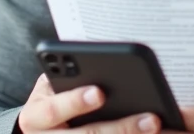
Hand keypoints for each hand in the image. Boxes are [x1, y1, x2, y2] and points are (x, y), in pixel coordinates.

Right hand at [17, 74, 163, 133]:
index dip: (75, 102)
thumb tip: (106, 66)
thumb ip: (67, 78)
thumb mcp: (50, 87)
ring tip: (158, 129)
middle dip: (120, 129)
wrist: (38, 131)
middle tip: (151, 119)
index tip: (100, 93)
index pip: (52, 110)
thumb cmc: (51, 98)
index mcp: (34, 116)